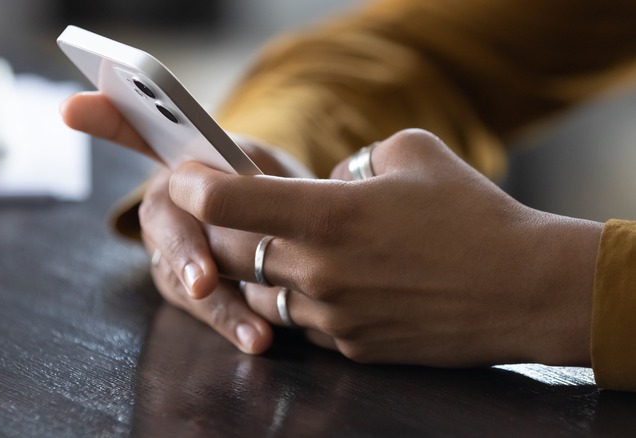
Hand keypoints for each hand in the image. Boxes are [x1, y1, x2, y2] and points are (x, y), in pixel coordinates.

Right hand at [61, 92, 311, 353]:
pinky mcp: (179, 282)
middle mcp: (166, 198)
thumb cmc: (275, 189)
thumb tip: (256, 197)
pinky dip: (229, 321)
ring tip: (255, 331)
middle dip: (184, 251)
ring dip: (217, 305)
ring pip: (177, 274)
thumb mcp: (273, 170)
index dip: (103, 117)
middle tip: (203, 282)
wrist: (288, 231)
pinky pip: (196, 304)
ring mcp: (166, 243)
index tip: (72, 108)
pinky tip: (258, 339)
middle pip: (160, 219)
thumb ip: (255, 178)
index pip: (134, 129)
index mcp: (183, 156)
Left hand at [167, 129, 602, 366]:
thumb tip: (329, 184)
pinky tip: (330, 284)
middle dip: (220, 233)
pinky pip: (303, 323)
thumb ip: (355, 161)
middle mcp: (319, 272)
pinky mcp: (351, 347)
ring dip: (262, 272)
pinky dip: (301, 302)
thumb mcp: (412, 153)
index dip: (194, 185)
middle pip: (231, 255)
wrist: (524, 288)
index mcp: (328, 216)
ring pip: (262, 295)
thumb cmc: (472, 214)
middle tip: (231, 216)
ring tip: (287, 251)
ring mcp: (332, 318)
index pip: (228, 202)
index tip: (184, 177)